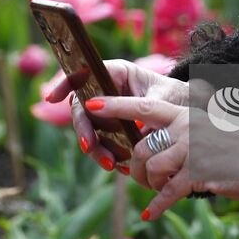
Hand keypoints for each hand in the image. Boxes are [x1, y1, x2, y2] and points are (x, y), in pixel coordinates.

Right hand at [43, 59, 204, 171]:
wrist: (187, 111)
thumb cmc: (176, 97)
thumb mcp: (166, 99)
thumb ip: (147, 108)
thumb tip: (134, 127)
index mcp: (117, 72)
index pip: (84, 73)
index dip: (65, 83)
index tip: (52, 99)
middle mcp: (107, 89)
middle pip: (83, 107)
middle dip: (84, 130)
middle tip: (90, 148)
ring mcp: (107, 109)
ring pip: (90, 129)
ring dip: (97, 148)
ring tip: (113, 164)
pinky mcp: (111, 128)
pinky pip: (101, 142)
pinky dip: (108, 154)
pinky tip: (120, 165)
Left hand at [83, 95, 238, 219]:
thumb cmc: (233, 146)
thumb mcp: (204, 128)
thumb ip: (178, 132)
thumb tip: (145, 147)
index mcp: (183, 113)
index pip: (142, 106)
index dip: (114, 106)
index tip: (91, 104)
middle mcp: (185, 127)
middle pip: (142, 148)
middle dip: (135, 168)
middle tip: (137, 177)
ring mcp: (193, 150)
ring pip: (153, 169)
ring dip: (150, 185)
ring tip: (156, 191)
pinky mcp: (200, 173)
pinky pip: (169, 191)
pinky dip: (157, 205)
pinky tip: (151, 213)